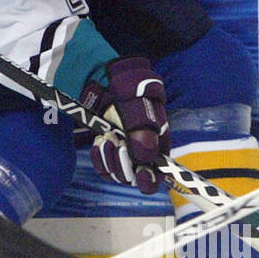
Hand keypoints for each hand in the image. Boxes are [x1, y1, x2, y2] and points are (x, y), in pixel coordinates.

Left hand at [80, 57, 169, 193]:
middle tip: (118, 144)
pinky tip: (99, 143)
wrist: (103, 78)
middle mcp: (142, 151)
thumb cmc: (128, 88)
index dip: (152, 179)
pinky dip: (99, 158)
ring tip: (107, 139)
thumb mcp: (140, 104)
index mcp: (158, 142)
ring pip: (117, 173)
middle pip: (135, 177)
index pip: (159, 174)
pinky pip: (103, 167)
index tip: (142, 175)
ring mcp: (124, 151)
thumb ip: (144, 129)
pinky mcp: (107, 150)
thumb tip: (145, 158)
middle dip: (125, 165)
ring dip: (110, 159)